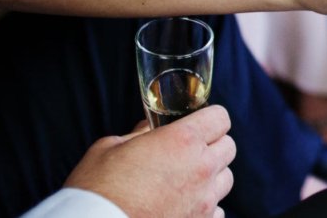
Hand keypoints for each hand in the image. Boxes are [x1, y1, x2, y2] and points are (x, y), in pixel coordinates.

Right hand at [64, 105, 235, 217]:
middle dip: (212, 145)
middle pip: (229, 147)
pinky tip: (184, 205)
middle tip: (188, 151)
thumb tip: (150, 128)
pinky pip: (217, 210)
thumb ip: (139, 134)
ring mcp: (204, 200)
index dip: (209, 118)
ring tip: (186, 180)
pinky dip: (206, 207)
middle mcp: (201, 169)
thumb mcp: (110, 147)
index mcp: (182, 141)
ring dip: (212, 176)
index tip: (199, 123)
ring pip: (226, 179)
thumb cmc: (98, 189)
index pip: (220, 117)